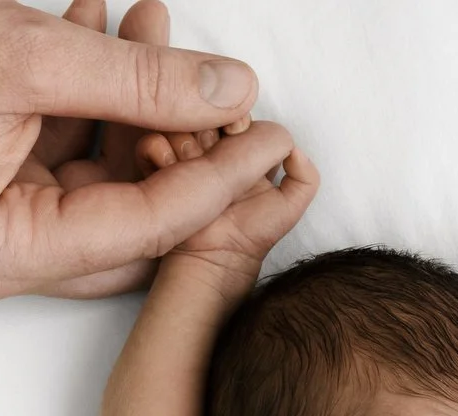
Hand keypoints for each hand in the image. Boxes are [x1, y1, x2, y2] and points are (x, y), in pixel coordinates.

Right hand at [0, 0, 264, 299]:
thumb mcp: (25, 55)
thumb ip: (139, 79)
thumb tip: (232, 91)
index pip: (145, 227)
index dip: (221, 179)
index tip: (279, 141)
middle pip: (133, 220)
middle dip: (182, 144)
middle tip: (236, 97)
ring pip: (106, 179)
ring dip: (138, 103)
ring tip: (159, 28)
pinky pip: (69, 151)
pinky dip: (95, 96)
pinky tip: (113, 30)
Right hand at [137, 118, 318, 293]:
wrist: (218, 257)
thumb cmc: (254, 233)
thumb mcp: (290, 206)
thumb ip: (305, 177)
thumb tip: (293, 148)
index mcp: (243, 152)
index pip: (238, 118)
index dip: (238, 123)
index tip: (235, 134)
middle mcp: (213, 150)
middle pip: (207, 117)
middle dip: (209, 131)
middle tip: (210, 150)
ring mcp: (184, 158)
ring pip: (179, 126)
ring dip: (184, 140)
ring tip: (191, 164)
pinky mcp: (158, 168)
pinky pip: (152, 143)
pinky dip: (158, 149)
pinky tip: (170, 167)